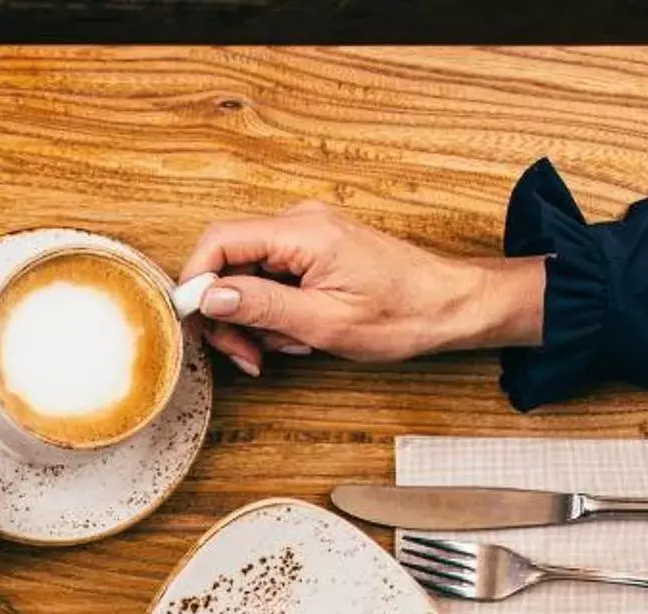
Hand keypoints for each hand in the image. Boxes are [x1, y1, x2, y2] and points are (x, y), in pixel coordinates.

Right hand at [178, 201, 547, 376]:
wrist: (451, 305)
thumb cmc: (402, 314)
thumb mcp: (324, 321)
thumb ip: (261, 305)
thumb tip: (208, 297)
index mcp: (302, 232)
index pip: (219, 241)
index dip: (195, 283)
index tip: (196, 323)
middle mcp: (300, 223)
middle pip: (228, 262)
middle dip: (228, 313)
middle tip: (246, 354)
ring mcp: (307, 235)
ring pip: (247, 276)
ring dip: (253, 318)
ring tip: (286, 346)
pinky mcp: (314, 251)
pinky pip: (271, 278)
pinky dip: (272, 311)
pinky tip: (296, 333)